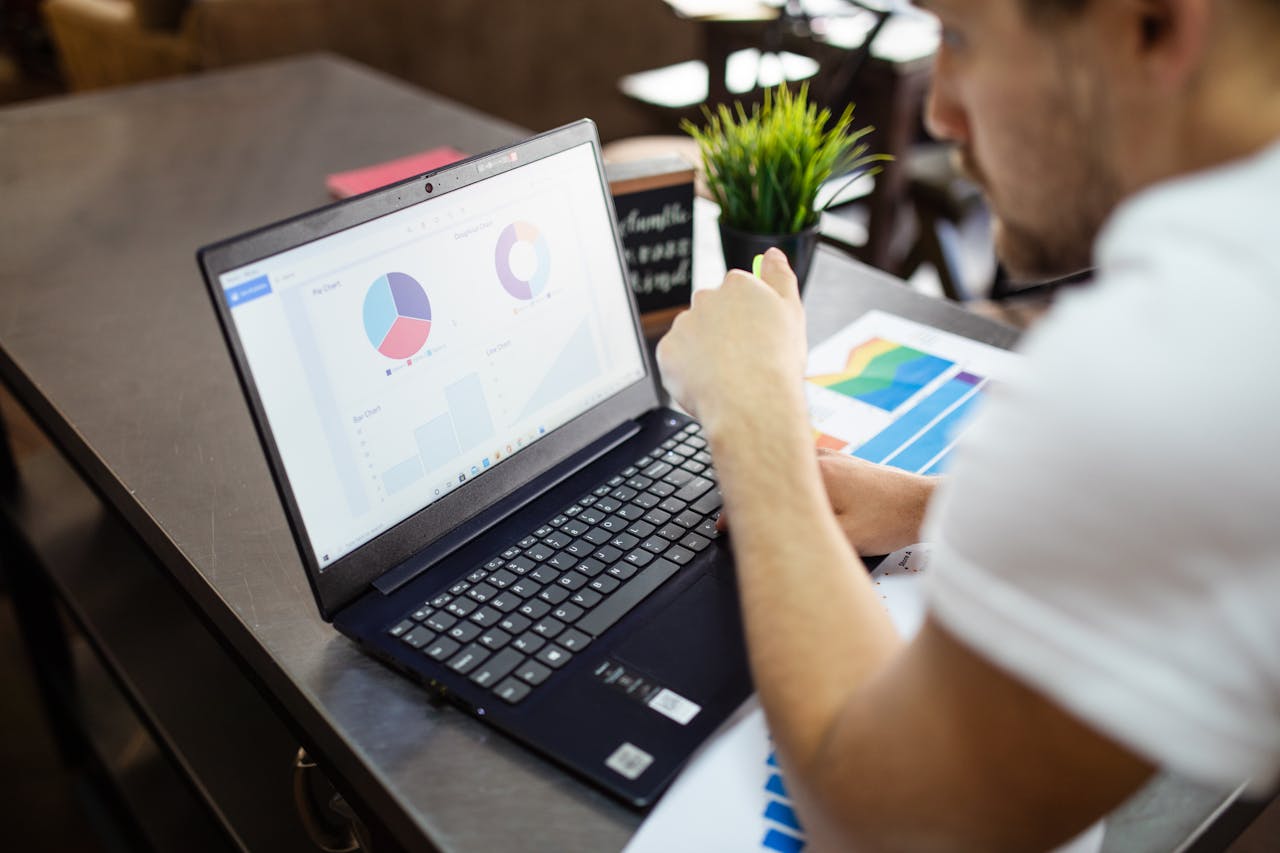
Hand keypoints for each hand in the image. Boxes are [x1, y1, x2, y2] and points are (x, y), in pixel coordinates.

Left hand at [656, 248, 807, 428]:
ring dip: (704, 350)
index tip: (755, 337)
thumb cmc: (776, 364)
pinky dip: (688, 370)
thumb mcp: (792, 313)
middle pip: (712, 312)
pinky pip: (676, 358)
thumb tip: (774, 254)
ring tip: (727, 376)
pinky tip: (708, 383)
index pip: (737, 293)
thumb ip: (780, 278)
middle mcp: (706, 298)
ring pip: (693, 335)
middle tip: (742, 359)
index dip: (748, 319)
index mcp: (738, 285)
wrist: (751, 405)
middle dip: (723, 332)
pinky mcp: (667, 351)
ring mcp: (684, 324)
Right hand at [720, 449, 936, 554]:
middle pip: (770, 471)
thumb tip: (772, 538)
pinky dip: (789, 482)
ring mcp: (832, 458)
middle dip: (749, 494)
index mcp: (815, 474)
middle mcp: (820, 459)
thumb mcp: (844, 539)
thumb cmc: (890, 521)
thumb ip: (805, 537)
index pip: (762, 487)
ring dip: (770, 485)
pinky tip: (789, 495)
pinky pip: (803, 469)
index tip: (724, 527)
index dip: (736, 511)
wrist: (924, 504)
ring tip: (755, 506)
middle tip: (734, 518)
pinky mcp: (843, 463)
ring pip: (786, 468)